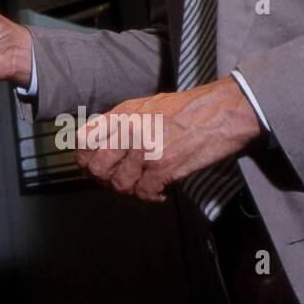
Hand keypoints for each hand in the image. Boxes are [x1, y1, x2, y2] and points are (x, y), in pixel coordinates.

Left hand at [74, 77, 262, 201]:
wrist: (221, 111)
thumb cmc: (186, 108)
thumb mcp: (145, 105)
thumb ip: (121, 122)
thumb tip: (102, 144)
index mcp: (121, 114)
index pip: (82, 141)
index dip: (84, 159)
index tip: (93, 167)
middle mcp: (128, 130)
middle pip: (96, 168)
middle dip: (104, 180)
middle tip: (118, 181)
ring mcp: (144, 150)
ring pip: (119, 184)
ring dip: (128, 191)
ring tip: (141, 186)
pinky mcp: (163, 167)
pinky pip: (143, 193)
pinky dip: (150, 198)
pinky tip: (159, 193)